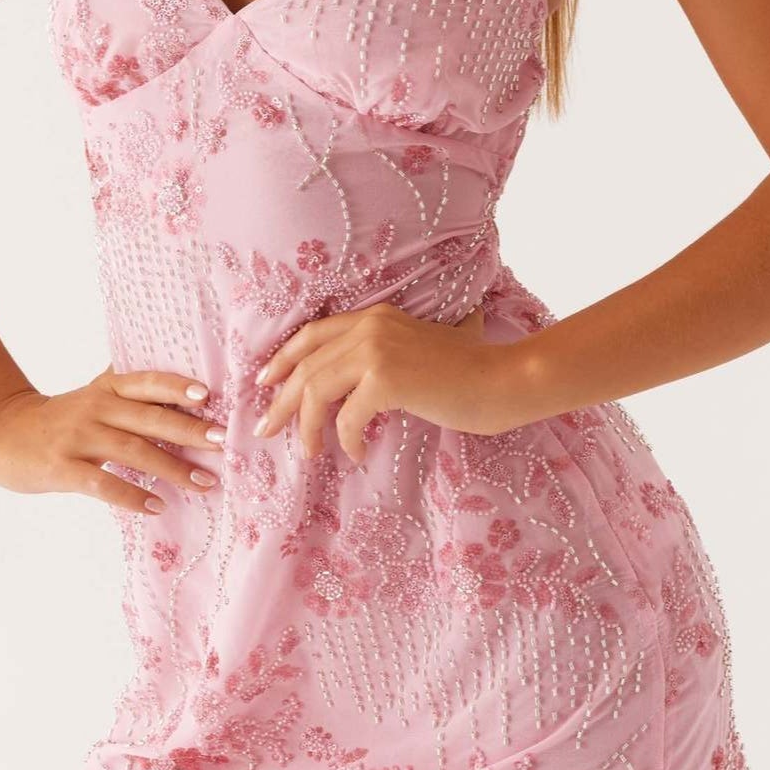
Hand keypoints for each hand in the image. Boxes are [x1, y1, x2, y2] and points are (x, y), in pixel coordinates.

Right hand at [0, 365, 224, 515]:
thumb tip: (184, 390)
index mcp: (106, 389)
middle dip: (190, 430)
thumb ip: (128, 393)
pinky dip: (132, 496)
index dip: (177, 386)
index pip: (147, 382)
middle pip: (149, 417)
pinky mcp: (61, 468)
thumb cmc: (58, 418)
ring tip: (205, 483)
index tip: (211, 396)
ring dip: (172, 468)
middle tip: (224, 443)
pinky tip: (157, 506)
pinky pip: (102, 484)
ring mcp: (77, 438)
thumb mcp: (93, 397)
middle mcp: (95, 408)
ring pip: (132, 451)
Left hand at [253, 301, 522, 463]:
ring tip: (308, 452)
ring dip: (305, 425)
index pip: (313, 334)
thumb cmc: (469, 372)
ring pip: (316, 390)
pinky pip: (347, 417)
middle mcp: (370, 326)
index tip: (265, 382)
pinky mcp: (387, 379)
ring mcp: (377, 351)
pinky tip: (355, 453)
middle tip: (267, 428)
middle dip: (281, 400)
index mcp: (375, 316)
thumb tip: (361, 386)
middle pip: (306, 364)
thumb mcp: (420, 350)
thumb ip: (389, 354)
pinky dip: (346, 439)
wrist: (504, 380)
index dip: (283, 358)